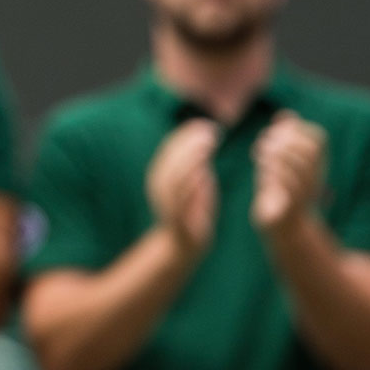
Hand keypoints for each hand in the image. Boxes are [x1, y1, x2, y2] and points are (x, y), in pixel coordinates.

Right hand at [145, 119, 220, 259]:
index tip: (205, 124)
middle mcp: (158, 184)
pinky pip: (181, 197)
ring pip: (174, 174)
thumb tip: (205, 141)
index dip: (187, 133)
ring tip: (209, 145)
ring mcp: (165, 201)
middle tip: (210, 130)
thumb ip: (196, 165)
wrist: (181, 246)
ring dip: (191, 157)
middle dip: (190, 141)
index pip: (170, 147)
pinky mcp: (176, 217)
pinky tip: (204, 171)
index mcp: (161, 174)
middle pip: (171, 156)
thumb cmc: (192, 211)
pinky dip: (191, 182)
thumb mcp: (194, 183)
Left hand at [251, 110, 327, 234]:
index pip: (317, 136)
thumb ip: (284, 138)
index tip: (276, 132)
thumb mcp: (281, 161)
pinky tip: (262, 170)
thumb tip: (286, 114)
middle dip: (283, 140)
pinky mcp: (291, 207)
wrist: (285, 227)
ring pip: (298, 165)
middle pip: (307, 149)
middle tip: (264, 143)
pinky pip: (288, 186)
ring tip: (260, 155)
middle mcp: (314, 176)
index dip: (296, 128)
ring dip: (275, 155)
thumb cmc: (281, 189)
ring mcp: (305, 192)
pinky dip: (273, 173)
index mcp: (315, 164)